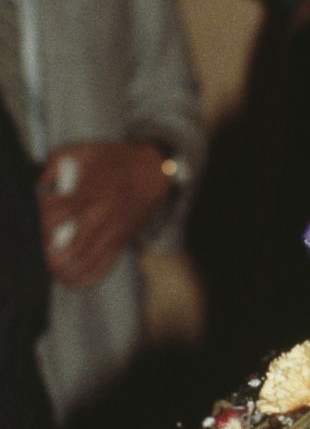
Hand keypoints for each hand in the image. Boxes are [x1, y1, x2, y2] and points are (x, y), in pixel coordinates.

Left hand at [37, 140, 170, 287]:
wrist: (154, 169)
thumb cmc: (114, 159)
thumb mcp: (83, 150)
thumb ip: (55, 164)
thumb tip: (38, 187)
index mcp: (88, 192)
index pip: (51, 217)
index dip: (37, 222)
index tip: (36, 218)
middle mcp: (101, 215)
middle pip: (67, 248)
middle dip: (47, 253)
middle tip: (41, 247)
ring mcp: (113, 230)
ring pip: (83, 263)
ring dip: (62, 269)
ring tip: (52, 264)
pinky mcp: (122, 240)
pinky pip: (102, 268)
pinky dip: (84, 277)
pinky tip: (71, 276)